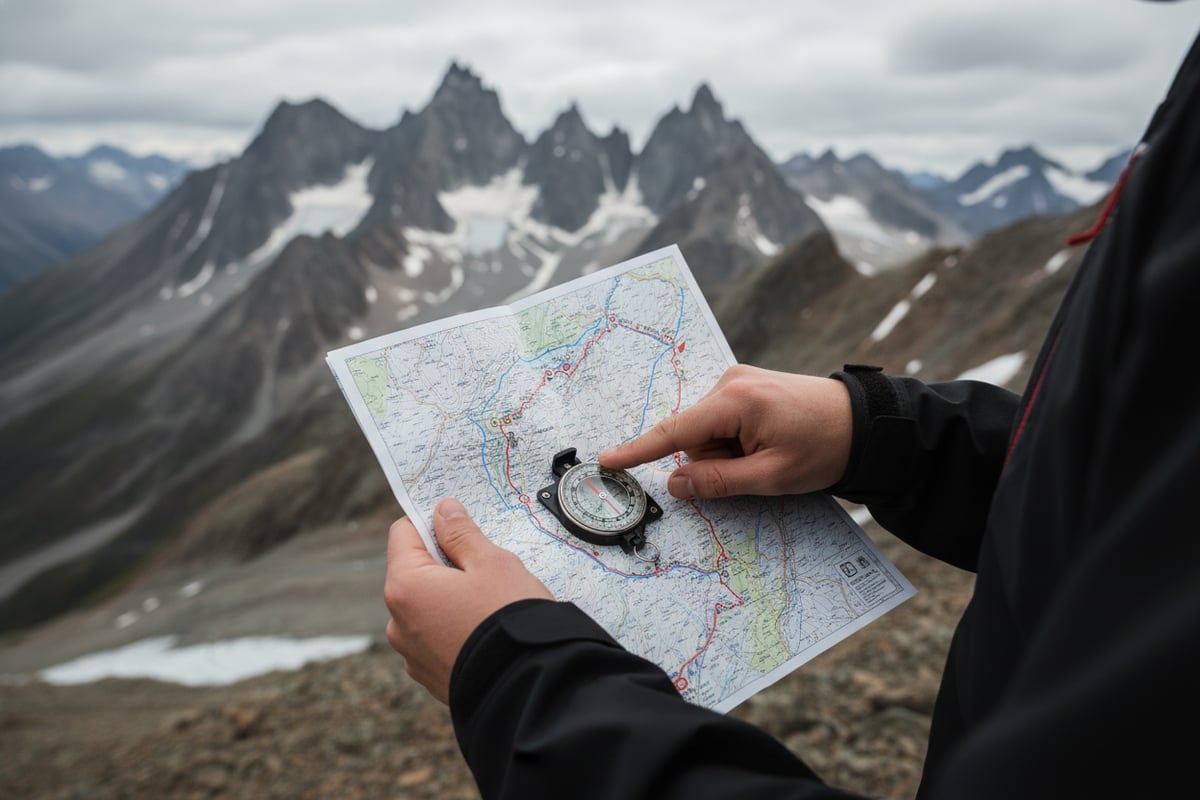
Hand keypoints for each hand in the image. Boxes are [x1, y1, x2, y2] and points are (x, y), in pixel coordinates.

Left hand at [384, 498, 553, 703]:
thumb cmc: (510, 618)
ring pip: (426, 607)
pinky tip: (486, 631)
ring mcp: (412, 654)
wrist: (530, 687)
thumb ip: (461, 533)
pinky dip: (455, 628)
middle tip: (486, 567)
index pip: (403, 534)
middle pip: (414, 572)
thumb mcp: (491, 562)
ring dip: (450, 597)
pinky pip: (436, 638)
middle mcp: (398, 623)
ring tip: (490, 604)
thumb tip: (443, 511)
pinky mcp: (430, 676)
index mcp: (405, 587)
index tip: (461, 526)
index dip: (432, 523)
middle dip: (445, 563)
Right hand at [600, 364, 852, 498]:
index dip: (638, 450)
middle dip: (718, 461)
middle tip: (763, 466)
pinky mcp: (748, 387)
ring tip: (774, 451)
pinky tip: (771, 441)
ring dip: (732, 453)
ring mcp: (739, 382)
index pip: (674, 431)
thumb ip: (717, 482)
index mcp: (735, 401)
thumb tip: (675, 483)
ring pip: (710, 434)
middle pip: (695, 438)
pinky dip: (738, 441)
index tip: (607, 459)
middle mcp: (731, 383)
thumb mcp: (772, 477)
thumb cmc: (826, 449)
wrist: (868, 423)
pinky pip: (725, 424)